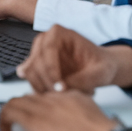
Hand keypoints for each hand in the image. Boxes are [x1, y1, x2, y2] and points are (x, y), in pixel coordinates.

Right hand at [16, 25, 131, 93]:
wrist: (100, 69)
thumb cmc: (102, 66)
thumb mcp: (99, 72)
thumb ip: (83, 79)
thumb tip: (62, 88)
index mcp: (59, 33)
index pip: (47, 49)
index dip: (51, 70)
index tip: (61, 88)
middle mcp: (44, 41)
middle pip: (35, 61)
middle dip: (46, 82)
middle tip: (61, 97)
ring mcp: (38, 54)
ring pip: (30, 72)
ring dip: (43, 88)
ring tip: (64, 97)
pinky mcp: (37, 67)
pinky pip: (31, 79)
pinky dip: (40, 90)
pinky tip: (52, 97)